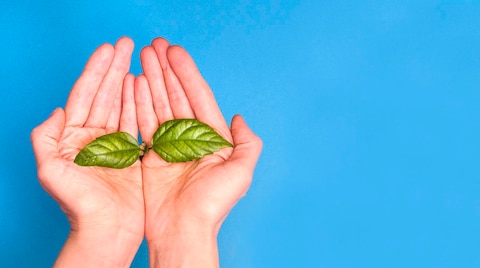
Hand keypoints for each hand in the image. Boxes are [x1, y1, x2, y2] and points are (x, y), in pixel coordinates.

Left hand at [31, 37, 143, 266]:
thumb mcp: (51, 171)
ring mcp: (114, 144)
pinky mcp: (133, 154)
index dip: (96, 70)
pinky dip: (141, 103)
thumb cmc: (78, 206)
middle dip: (115, 67)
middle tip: (128, 44)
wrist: (107, 230)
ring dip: (129, 80)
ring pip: (122, 104)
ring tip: (140, 59)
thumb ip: (45, 138)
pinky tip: (145, 87)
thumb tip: (57, 110)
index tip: (109, 49)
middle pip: (105, 94)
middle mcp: (93, 137)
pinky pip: (137, 122)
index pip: (84, 95)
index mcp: (72, 137)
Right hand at [135, 38, 262, 266]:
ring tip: (141, 57)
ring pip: (159, 104)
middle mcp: (190, 138)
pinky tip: (134, 83)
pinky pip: (143, 122)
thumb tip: (240, 119)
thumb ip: (247, 143)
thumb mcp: (241, 172)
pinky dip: (137, 102)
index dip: (188, 73)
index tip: (175, 51)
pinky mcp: (150, 156)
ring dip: (152, 79)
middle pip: (178, 95)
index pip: (199, 97)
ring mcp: (169, 146)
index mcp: (212, 139)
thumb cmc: (212, 206)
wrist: (182, 231)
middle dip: (166, 69)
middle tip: (154, 45)